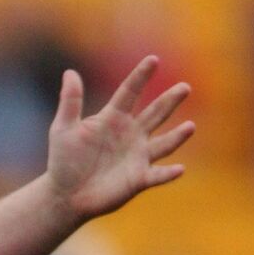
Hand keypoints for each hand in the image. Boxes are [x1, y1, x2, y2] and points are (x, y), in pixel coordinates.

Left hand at [47, 55, 193, 221]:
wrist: (65, 195)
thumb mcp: (63, 129)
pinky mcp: (139, 179)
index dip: (140, 76)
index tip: (153, 59)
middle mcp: (131, 134)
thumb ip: (70, 102)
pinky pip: (158, 175)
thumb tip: (70, 73)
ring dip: (177, 136)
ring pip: (164, 143)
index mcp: (113, 119)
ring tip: (190, 127)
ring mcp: (138, 156)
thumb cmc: (63, 161)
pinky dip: (168, 173)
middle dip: (169, 100)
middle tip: (184, 87)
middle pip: (155, 113)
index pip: (129, 92)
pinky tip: (179, 169)